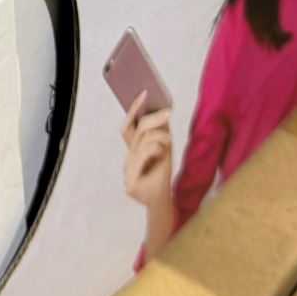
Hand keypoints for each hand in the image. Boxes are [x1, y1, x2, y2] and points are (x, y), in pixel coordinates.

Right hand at [122, 91, 171, 209]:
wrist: (162, 202)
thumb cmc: (162, 175)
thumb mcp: (164, 150)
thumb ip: (161, 133)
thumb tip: (163, 111)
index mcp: (134, 149)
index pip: (129, 125)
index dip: (134, 109)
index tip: (145, 93)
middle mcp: (128, 158)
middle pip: (137, 130)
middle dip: (153, 119)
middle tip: (168, 112)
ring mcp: (127, 171)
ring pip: (142, 142)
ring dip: (159, 138)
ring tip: (169, 142)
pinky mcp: (130, 183)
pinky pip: (141, 158)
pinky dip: (153, 150)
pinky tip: (161, 153)